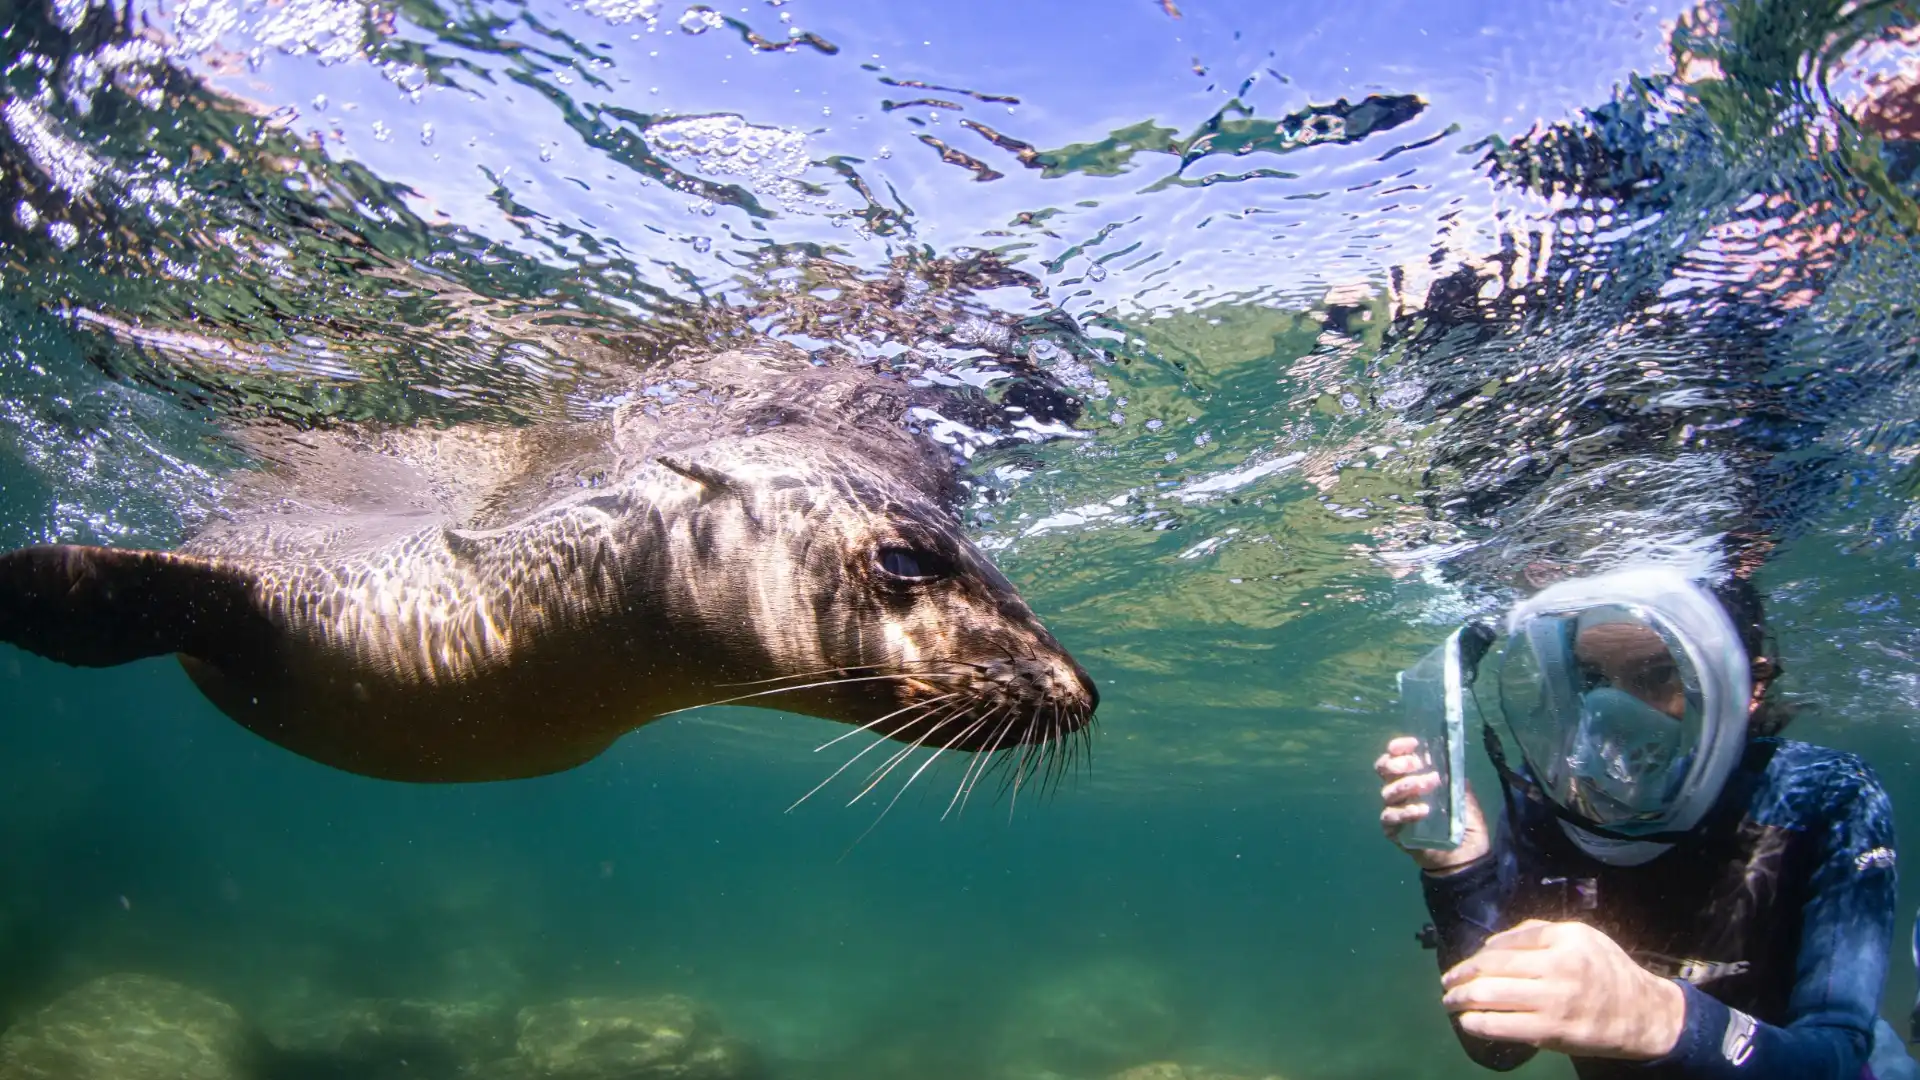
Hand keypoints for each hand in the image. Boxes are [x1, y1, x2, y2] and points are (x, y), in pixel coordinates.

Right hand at [1375, 735, 1489, 871]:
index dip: (1399, 747)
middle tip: (1418, 765)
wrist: (1464, 857)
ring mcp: (1394, 811)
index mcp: (1413, 779)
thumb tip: (1450, 761)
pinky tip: (1422, 811)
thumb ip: (1455, 780)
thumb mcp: (1464, 797)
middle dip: (1398, 763)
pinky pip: (1390, 817)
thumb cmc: (1462, 825)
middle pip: (1384, 770)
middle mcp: (1400, 792)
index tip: (1414, 744)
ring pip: (1387, 792)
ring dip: (1408, 784)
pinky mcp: (1393, 831)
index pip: (1396, 758)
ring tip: (1430, 784)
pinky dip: (1405, 811)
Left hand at [1440, 920, 1685, 1059]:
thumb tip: (1493, 943)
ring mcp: (1554, 1001)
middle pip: (1491, 967)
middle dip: (1461, 975)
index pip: (1508, 941)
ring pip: (1490, 995)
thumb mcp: (1583, 937)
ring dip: (1461, 998)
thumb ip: (1540, 932)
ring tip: (1450, 1001)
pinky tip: (1468, 1020)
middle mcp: (1558, 966)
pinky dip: (1477, 1022)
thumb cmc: (1607, 972)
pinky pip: (1503, 1025)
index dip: (1480, 953)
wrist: (1642, 1016)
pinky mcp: (1552, 1031)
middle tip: (1447, 981)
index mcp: (1565, 938)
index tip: (1468, 962)